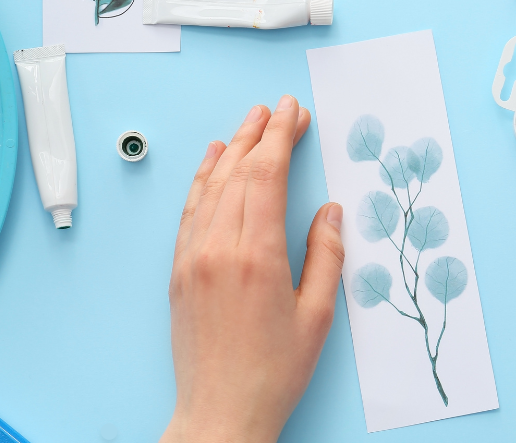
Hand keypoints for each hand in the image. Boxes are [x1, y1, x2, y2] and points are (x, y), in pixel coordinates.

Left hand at [161, 96, 344, 442]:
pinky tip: (211, 163)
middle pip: (239, 174)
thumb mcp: (317, 315)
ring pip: (211, 188)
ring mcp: (193, 258)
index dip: (281, 139)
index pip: (267, 177)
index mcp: (257, 256)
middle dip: (260, 135)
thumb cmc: (274, 371)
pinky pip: (190, 212)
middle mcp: (218, 249)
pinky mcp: (180, 271)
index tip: (293, 113)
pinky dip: (201, 181)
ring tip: (248, 123)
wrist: (221, 412)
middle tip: (278, 109)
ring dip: (231, 150)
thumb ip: (326, 256)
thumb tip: (330, 211)